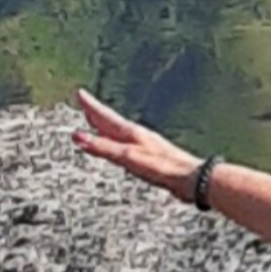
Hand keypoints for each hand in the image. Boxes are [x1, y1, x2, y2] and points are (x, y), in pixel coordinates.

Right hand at [72, 90, 199, 197]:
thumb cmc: (163, 167)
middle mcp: (138, 136)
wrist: (192, 178)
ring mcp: (145, 145)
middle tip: (84, 102)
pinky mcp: (151, 156)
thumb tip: (78, 137)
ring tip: (97, 122)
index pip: (105, 116)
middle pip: (112, 121)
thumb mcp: (128, 157)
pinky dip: (117, 140)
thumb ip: (104, 148)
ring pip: (119, 132)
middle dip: (96, 113)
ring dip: (105, 125)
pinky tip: (121, 145)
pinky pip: (127, 144)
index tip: (80, 93)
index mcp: (131, 133)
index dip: (91, 106)